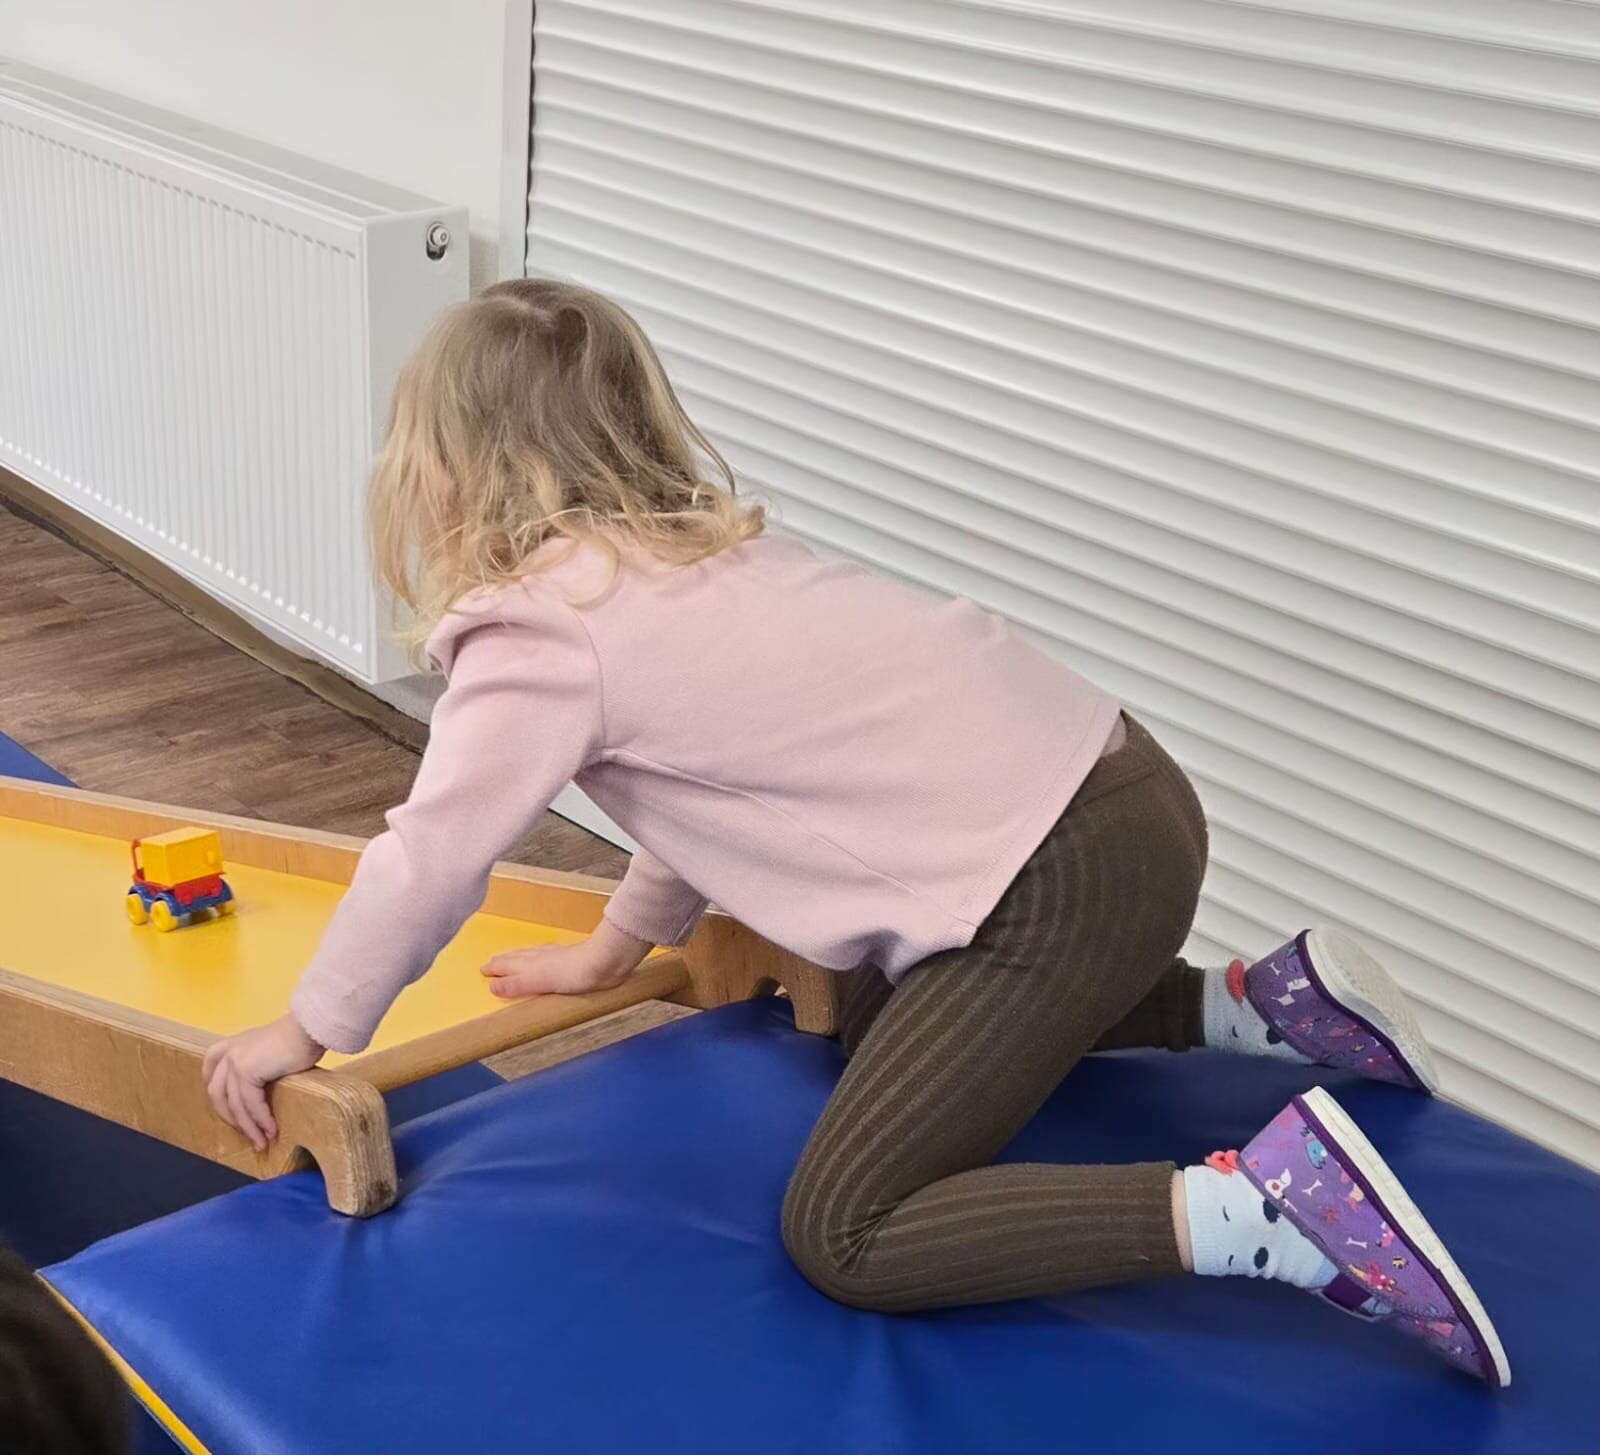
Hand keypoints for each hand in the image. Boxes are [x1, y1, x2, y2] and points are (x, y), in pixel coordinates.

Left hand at [201, 1013, 324, 1151]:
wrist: (310, 1028)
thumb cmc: (300, 1037)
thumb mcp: (272, 1049)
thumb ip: (261, 1063)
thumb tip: (265, 1087)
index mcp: (234, 1044)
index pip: (210, 1069)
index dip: (215, 1091)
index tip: (225, 1108)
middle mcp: (229, 1052)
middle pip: (217, 1093)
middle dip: (231, 1117)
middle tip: (247, 1134)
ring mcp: (235, 1061)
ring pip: (234, 1104)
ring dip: (248, 1127)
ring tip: (262, 1142)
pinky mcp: (247, 1071)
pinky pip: (250, 1104)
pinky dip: (260, 1120)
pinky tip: (271, 1130)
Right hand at [481, 920, 650, 998]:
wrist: (606, 961)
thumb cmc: (574, 972)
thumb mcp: (540, 981)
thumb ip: (518, 984)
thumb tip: (492, 986)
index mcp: (532, 963)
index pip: (508, 965)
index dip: (495, 968)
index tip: (483, 969)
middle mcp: (542, 957)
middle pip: (518, 957)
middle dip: (504, 961)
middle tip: (492, 963)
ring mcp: (557, 956)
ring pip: (532, 955)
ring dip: (519, 958)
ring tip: (513, 959)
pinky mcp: (572, 960)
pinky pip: (548, 957)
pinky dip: (539, 958)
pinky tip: (547, 960)